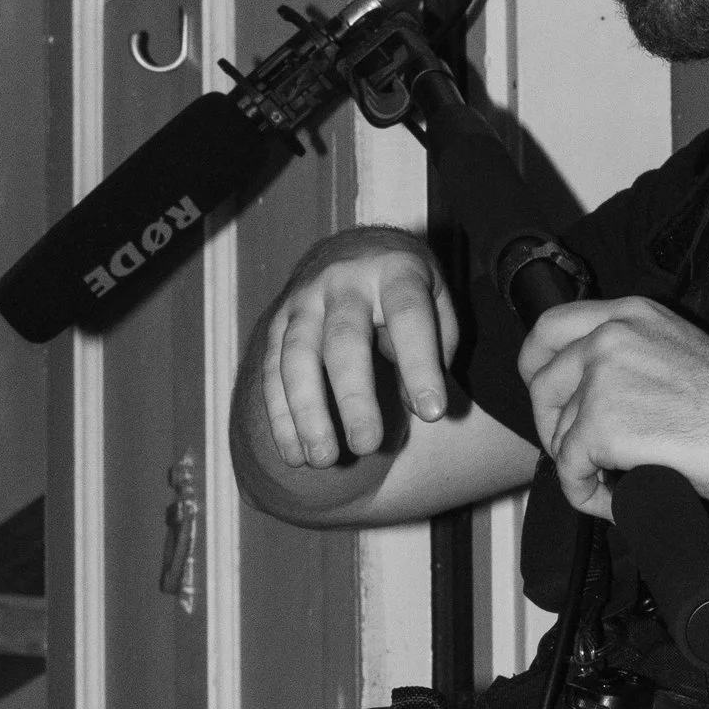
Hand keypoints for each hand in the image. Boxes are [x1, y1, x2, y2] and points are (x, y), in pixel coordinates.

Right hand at [258, 231, 457, 469]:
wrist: (355, 249)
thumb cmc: (406, 291)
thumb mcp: (436, 302)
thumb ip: (434, 349)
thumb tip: (417, 405)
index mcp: (394, 272)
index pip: (408, 316)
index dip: (420, 365)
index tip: (432, 413)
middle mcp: (344, 281)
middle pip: (344, 340)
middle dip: (353, 397)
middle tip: (367, 445)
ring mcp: (303, 301)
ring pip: (297, 356)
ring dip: (306, 412)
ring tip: (322, 459)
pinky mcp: (277, 323)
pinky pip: (272, 372)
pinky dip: (281, 416)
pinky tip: (295, 454)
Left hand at [516, 296, 708, 516]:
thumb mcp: (677, 349)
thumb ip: (633, 357)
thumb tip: (596, 397)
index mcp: (629, 315)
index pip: (550, 326)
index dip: (536, 364)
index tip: (541, 390)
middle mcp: (610, 337)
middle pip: (542, 383)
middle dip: (552, 425)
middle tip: (581, 453)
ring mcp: (602, 379)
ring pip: (558, 434)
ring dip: (579, 466)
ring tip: (614, 484)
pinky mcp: (601, 425)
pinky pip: (570, 471)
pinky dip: (587, 494)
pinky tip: (615, 500)